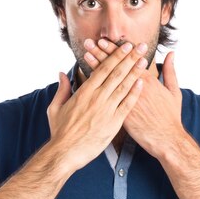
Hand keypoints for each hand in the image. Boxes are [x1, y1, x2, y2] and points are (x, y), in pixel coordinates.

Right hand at [47, 40, 148, 171]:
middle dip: (129, 58)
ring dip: (135, 72)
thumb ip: (62, 89)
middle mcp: (97, 98)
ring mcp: (106, 110)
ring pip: (124, 86)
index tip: (125, 46)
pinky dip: (134, 93)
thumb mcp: (55, 107)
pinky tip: (142, 83)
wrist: (65, 152)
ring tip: (144, 60)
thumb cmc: (60, 131)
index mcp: (84, 92)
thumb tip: (62, 73)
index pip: (103, 68)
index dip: (116, 55)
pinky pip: (126, 105)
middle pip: (116, 73)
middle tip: (140, 46)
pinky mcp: (113, 123)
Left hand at [82, 39, 184, 158]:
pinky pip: (106, 98)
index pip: (128, 61)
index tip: (104, 40)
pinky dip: (98, 89)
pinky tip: (89, 80)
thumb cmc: (170, 116)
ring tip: (86, 55)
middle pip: (115, 68)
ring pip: (108, 81)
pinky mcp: (120, 114)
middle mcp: (134, 88)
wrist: (166, 139)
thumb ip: (170, 71)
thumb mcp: (174, 91)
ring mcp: (126, 102)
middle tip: (89, 42)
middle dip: (102, 54)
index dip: (115, 50)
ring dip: (97, 67)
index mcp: (148, 81)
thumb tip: (170, 54)